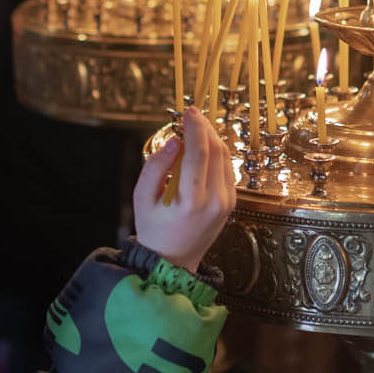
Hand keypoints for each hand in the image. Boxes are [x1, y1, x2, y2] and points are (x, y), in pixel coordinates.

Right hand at [133, 108, 236, 273]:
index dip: (195, 127)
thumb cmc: (153, 228)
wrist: (173, 261)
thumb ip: (156, 166)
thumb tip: (172, 140)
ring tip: (194, 129)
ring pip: (225, 157)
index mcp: (192, 201)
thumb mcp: (142, 197)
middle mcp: (215, 201)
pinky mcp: (231, 202)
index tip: (188, 110)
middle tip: (190, 115)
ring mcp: (227, 202)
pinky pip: (226, 169)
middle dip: (205, 128)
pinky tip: (202, 149)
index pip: (199, 153)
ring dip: (212, 138)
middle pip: (216, 151)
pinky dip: (216, 153)